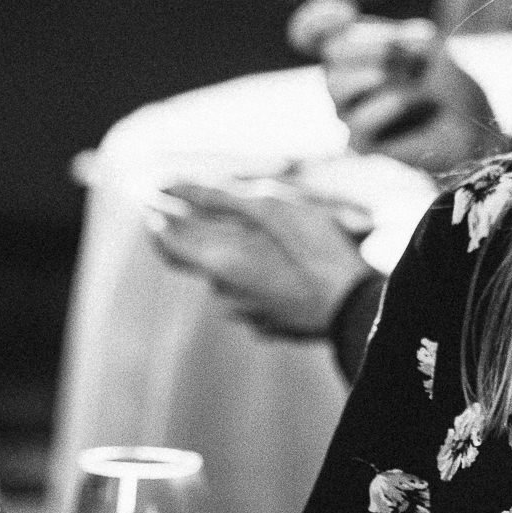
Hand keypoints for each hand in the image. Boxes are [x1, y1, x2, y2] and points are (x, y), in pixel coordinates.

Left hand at [147, 181, 373, 337]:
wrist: (358, 309)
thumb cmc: (316, 251)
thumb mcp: (271, 208)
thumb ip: (218, 198)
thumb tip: (173, 187)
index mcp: (219, 264)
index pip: (166, 243)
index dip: (156, 219)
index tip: (153, 201)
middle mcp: (226, 295)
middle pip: (199, 261)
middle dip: (198, 235)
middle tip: (204, 212)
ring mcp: (250, 315)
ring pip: (229, 280)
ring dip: (235, 257)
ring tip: (259, 238)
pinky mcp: (273, 325)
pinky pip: (255, 297)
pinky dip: (259, 278)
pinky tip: (282, 267)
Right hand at [290, 0, 508, 175]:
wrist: (470, 128)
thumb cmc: (447, 84)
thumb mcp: (428, 49)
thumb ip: (398, 36)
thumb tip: (381, 39)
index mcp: (352, 52)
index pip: (310, 32)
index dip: (316, 21)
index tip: (346, 12)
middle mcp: (342, 81)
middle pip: (331, 52)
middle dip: (373, 43)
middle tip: (413, 50)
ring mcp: (348, 113)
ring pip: (337, 85)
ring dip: (379, 71)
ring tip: (413, 74)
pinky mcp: (361, 144)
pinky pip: (358, 123)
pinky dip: (385, 107)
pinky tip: (406, 101)